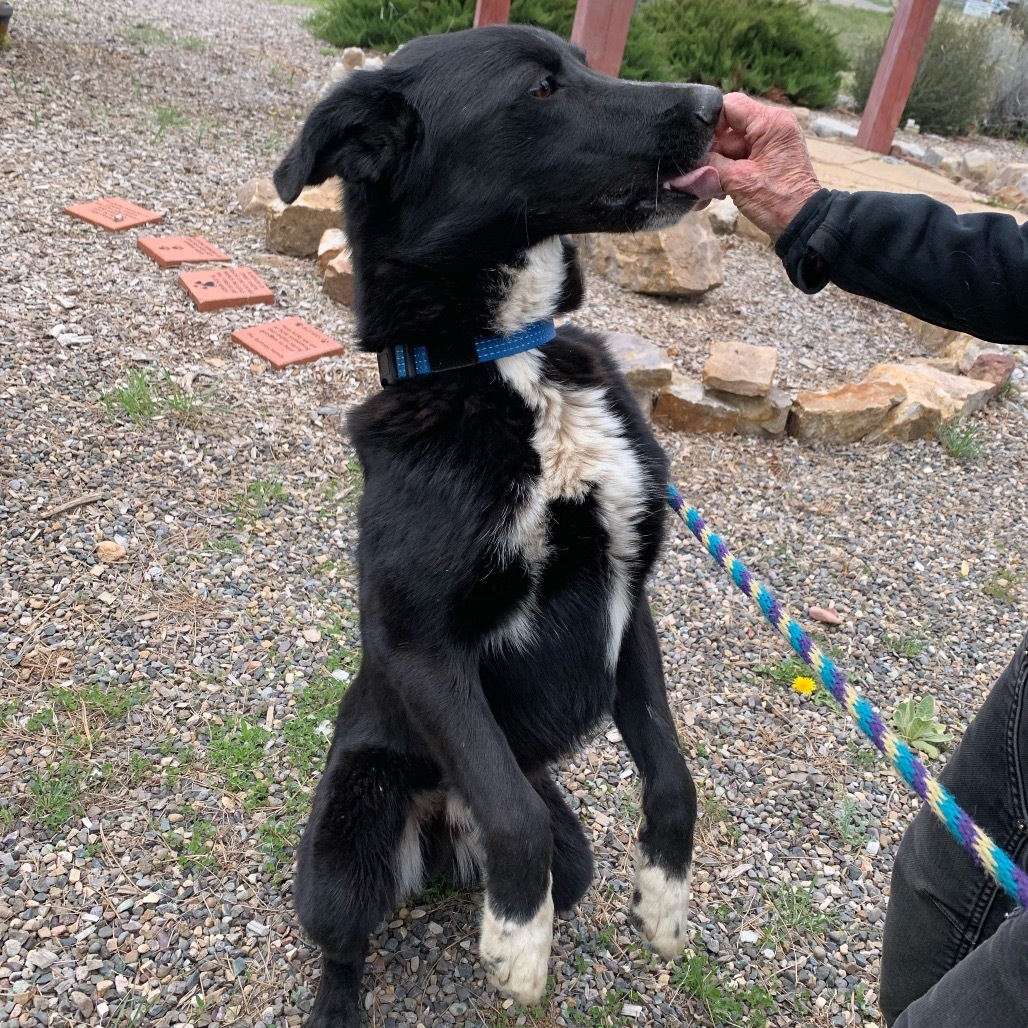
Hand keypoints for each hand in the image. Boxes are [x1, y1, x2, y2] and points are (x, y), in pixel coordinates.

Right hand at [706, 92, 820, 241]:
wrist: (801, 225)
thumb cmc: (777, 202)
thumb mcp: (738, 181)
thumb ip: (710, 165)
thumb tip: (688, 164)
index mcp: (771, 123)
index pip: (730, 105)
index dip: (710, 123)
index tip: (698, 147)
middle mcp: (772, 127)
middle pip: (728, 130)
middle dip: (712, 154)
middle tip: (699, 176)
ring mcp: (770, 144)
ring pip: (730, 148)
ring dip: (717, 168)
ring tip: (709, 191)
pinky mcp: (767, 160)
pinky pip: (739, 159)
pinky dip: (727, 174)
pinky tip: (718, 193)